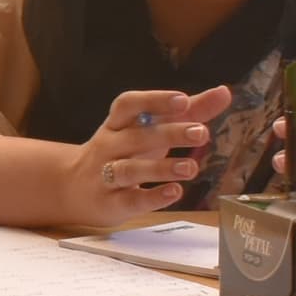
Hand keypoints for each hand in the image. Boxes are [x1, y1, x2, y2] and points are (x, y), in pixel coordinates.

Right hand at [70, 86, 231, 219]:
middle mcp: (109, 146)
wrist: (72, 187)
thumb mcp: (150, 129)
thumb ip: (189, 112)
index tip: (183, 100)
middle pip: (136, 137)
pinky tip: (175, 192)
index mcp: (118, 123)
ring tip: (191, 168)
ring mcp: (105, 174)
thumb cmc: (122, 152)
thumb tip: (224, 92)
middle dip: (169, 134)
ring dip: (160, 168)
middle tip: (202, 133)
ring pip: (129, 169)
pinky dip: (153, 197)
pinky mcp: (110, 203)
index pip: (129, 105)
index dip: (154, 101)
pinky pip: (130, 200)